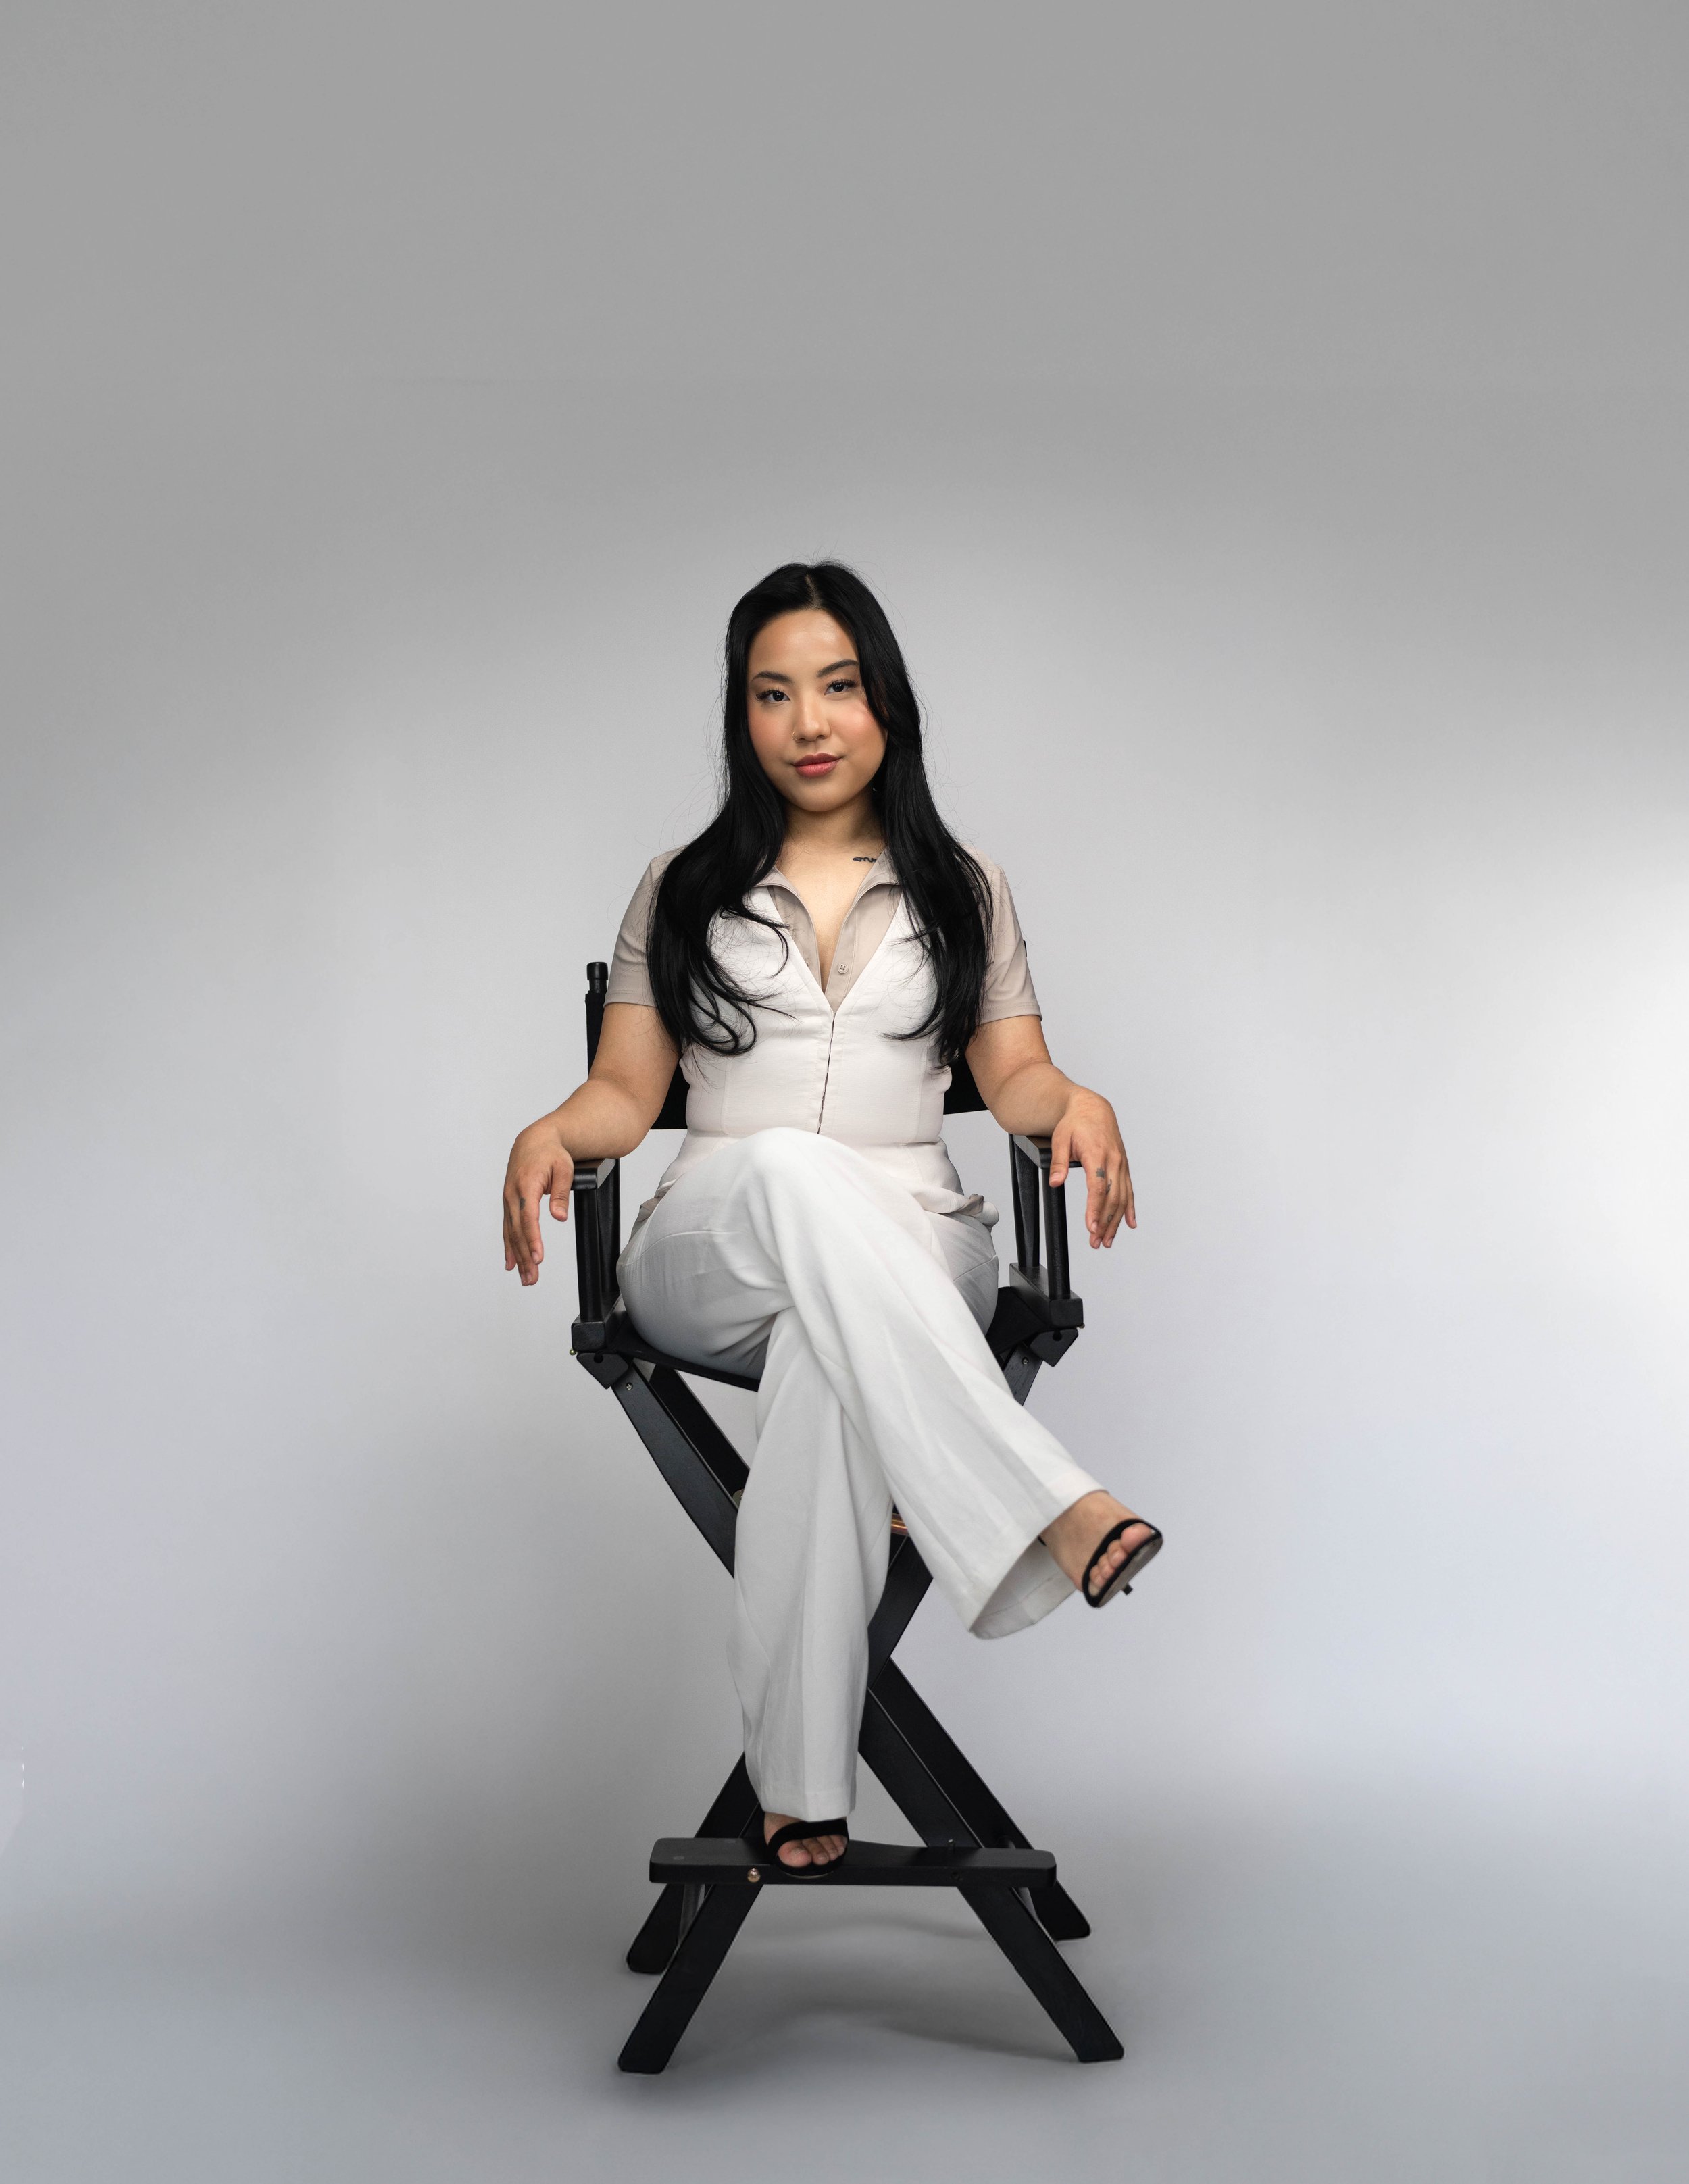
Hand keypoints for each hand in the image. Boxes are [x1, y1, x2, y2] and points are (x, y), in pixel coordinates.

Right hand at [502, 1119, 574, 1284]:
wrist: (534, 1141)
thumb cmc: (551, 1153)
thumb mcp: (563, 1169)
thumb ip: (560, 1194)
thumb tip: (559, 1216)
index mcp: (526, 1185)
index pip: (529, 1218)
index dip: (532, 1239)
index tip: (537, 1257)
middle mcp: (512, 1194)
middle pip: (517, 1231)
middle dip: (525, 1257)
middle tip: (532, 1278)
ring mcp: (508, 1200)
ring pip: (511, 1233)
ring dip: (517, 1257)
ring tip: (525, 1277)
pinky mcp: (509, 1204)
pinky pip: (508, 1228)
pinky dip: (509, 1246)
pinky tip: (511, 1263)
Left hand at [1047, 1091, 1134, 1247]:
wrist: (1093, 1108)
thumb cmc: (1075, 1123)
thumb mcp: (1060, 1139)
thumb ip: (1058, 1162)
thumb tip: (1055, 1182)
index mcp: (1098, 1154)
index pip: (1098, 1188)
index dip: (1095, 1209)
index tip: (1091, 1227)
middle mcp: (1114, 1161)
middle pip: (1112, 1198)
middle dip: (1105, 1222)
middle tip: (1096, 1242)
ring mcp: (1121, 1164)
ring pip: (1122, 1198)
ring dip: (1116, 1221)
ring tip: (1107, 1240)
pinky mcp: (1123, 1167)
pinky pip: (1129, 1190)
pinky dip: (1130, 1208)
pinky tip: (1129, 1224)